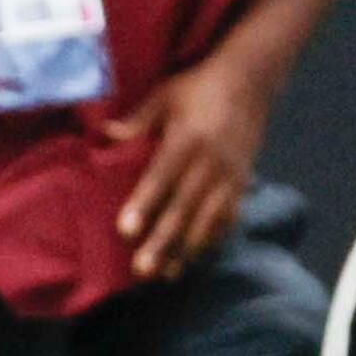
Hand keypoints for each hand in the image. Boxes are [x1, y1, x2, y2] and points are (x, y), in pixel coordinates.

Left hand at [104, 52, 269, 280]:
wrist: (250, 80)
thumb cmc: (198, 87)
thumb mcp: (165, 95)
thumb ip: (137, 120)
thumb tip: (105, 134)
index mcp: (188, 138)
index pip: (162, 175)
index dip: (144, 203)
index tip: (126, 229)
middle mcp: (212, 161)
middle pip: (184, 207)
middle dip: (163, 241)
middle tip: (142, 269)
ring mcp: (230, 175)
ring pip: (207, 220)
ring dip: (187, 249)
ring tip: (167, 274)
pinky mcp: (242, 183)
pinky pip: (228, 218)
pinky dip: (212, 240)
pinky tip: (195, 258)